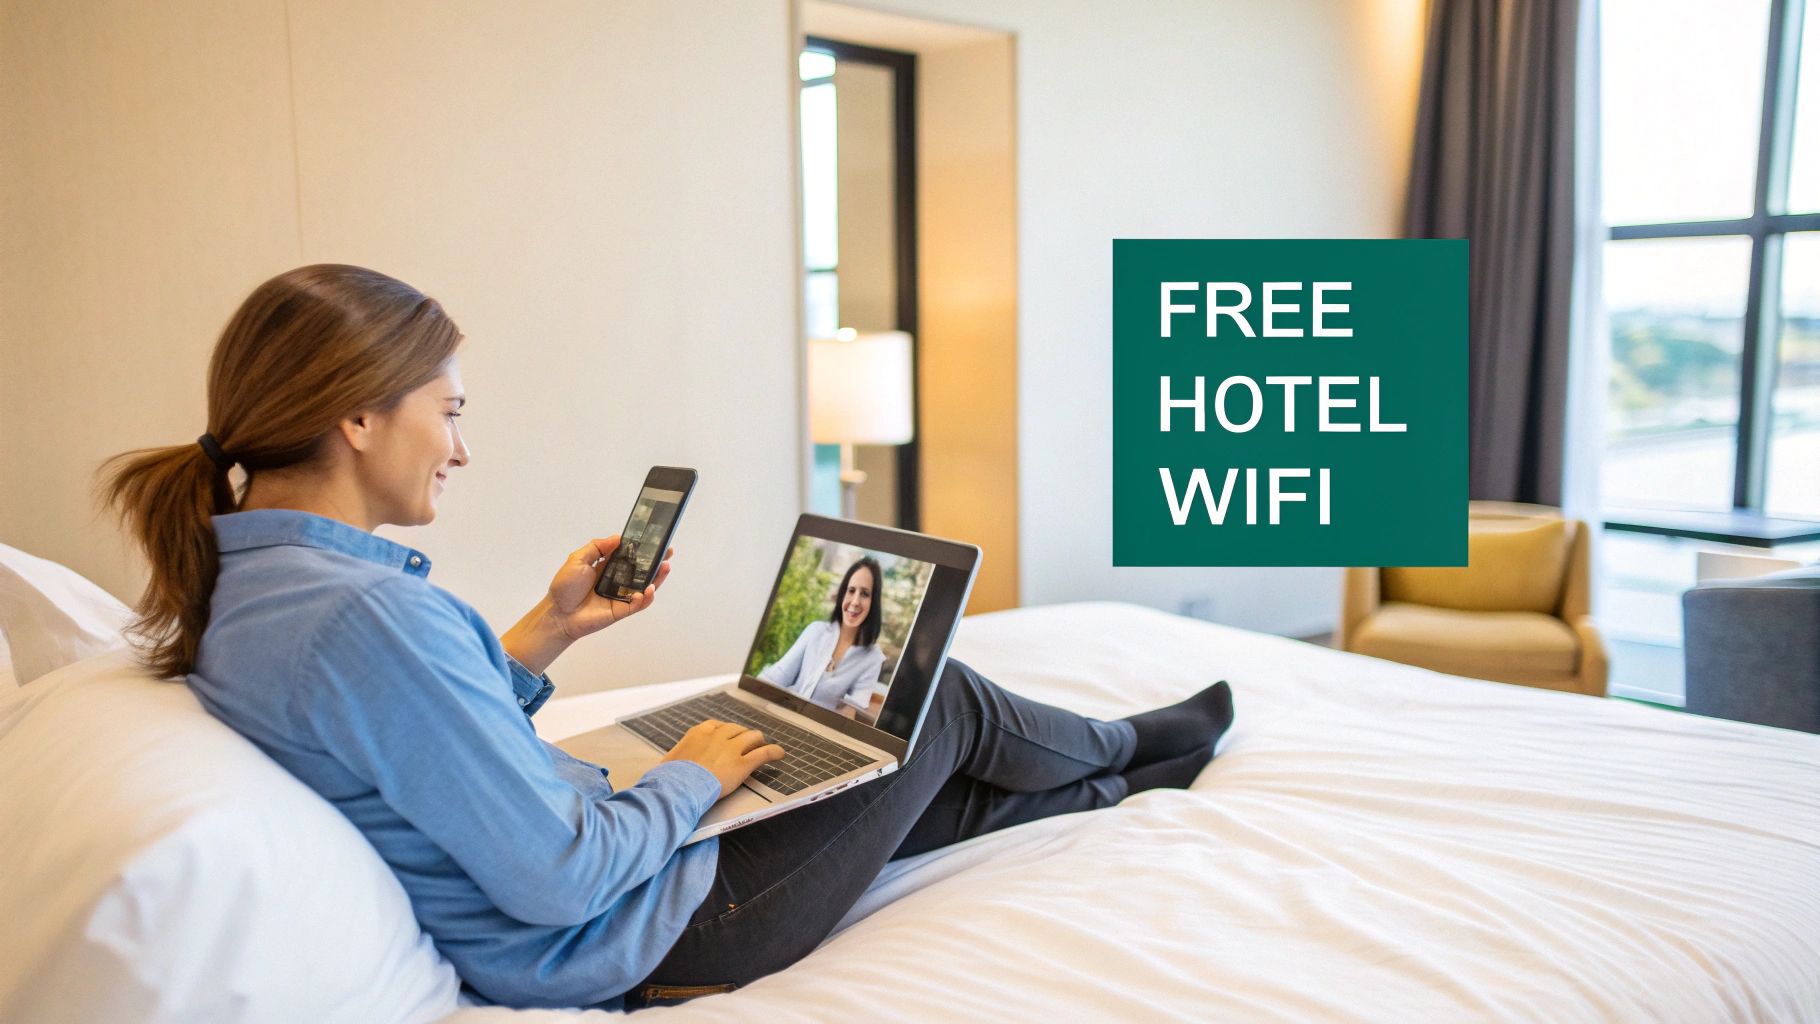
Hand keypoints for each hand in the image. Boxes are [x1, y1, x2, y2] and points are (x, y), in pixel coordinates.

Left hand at [500, 536, 673, 675]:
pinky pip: (638, 604)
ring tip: (665, 567)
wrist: (558, 614)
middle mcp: (617, 581)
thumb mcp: (577, 560)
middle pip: (641, 570)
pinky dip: (645, 597)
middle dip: (656, 561)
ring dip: (656, 578)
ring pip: (644, 587)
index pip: (629, 556)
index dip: (641, 548)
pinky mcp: (621, 610)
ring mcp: (620, 596)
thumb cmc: (565, 588)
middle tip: (667, 552)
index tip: (653, 540)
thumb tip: (617, 537)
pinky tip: (648, 589)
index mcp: (607, 567)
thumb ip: (597, 547)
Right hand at [661, 719, 786, 798]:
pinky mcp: (742, 763)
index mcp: (700, 732)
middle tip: (747, 744)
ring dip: (758, 741)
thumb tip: (670, 764)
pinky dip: (774, 752)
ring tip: (762, 746)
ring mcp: (731, 748)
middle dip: (743, 736)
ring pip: (752, 736)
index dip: (727, 733)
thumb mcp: (669, 761)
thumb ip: (677, 756)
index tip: (729, 738)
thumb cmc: (670, 777)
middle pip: (737, 729)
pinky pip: (764, 753)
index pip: (719, 726)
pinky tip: (780, 754)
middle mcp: (717, 736)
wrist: (679, 787)